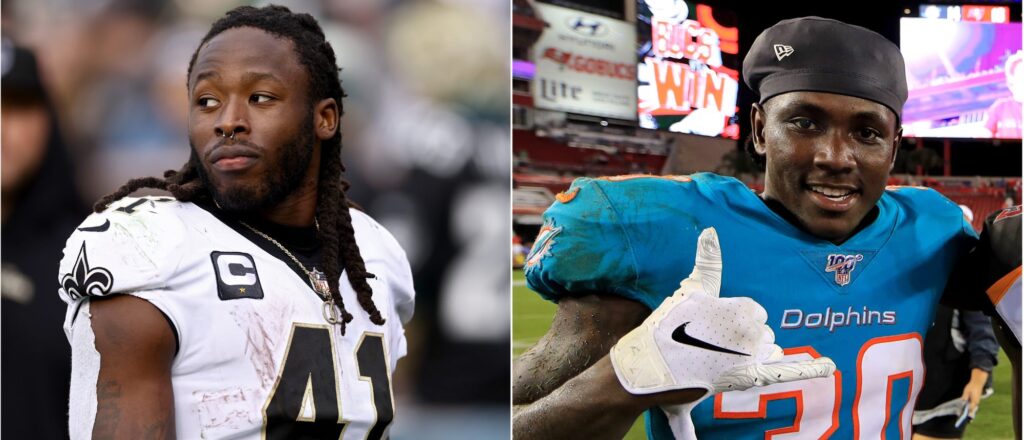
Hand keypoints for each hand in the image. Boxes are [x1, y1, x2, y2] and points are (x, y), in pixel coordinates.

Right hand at [609, 227, 835, 397]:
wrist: (655, 364)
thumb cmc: (671, 325)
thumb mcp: (691, 288)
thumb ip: (709, 260)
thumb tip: (710, 230)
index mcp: (745, 308)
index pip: (753, 313)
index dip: (731, 320)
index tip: (710, 326)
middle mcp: (755, 332)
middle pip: (762, 332)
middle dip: (741, 338)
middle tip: (709, 344)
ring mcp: (754, 357)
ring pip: (767, 350)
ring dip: (750, 354)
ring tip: (718, 359)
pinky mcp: (750, 377)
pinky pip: (789, 371)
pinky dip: (812, 369)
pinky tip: (831, 367)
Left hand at [961, 368, 989, 416]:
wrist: (977, 383)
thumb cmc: (971, 387)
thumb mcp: (966, 391)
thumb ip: (965, 396)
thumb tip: (963, 401)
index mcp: (974, 401)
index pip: (970, 409)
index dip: (967, 413)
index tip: (965, 417)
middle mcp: (976, 403)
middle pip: (972, 411)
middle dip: (970, 416)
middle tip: (967, 421)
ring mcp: (976, 402)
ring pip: (973, 409)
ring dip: (970, 413)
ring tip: (967, 418)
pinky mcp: (976, 401)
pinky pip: (973, 407)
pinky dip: (971, 410)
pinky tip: (967, 412)